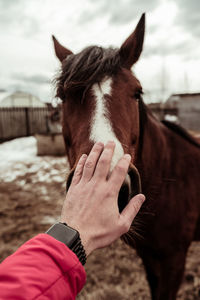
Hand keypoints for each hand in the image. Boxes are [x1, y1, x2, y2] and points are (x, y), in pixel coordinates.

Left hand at [61, 141, 144, 255]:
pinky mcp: (74, 189)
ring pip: (90, 164)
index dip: (124, 161)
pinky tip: (84, 156)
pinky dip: (82, 162)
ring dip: (95, 152)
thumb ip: (132, 209)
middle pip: (103, 162)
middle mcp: (97, 186)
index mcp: (110, 193)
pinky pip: (78, 172)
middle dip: (108, 150)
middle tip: (111, 141)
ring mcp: (84, 186)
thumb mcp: (121, 225)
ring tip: (99, 143)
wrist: (75, 236)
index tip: (127, 155)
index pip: (119, 172)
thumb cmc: (100, 233)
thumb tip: (142, 196)